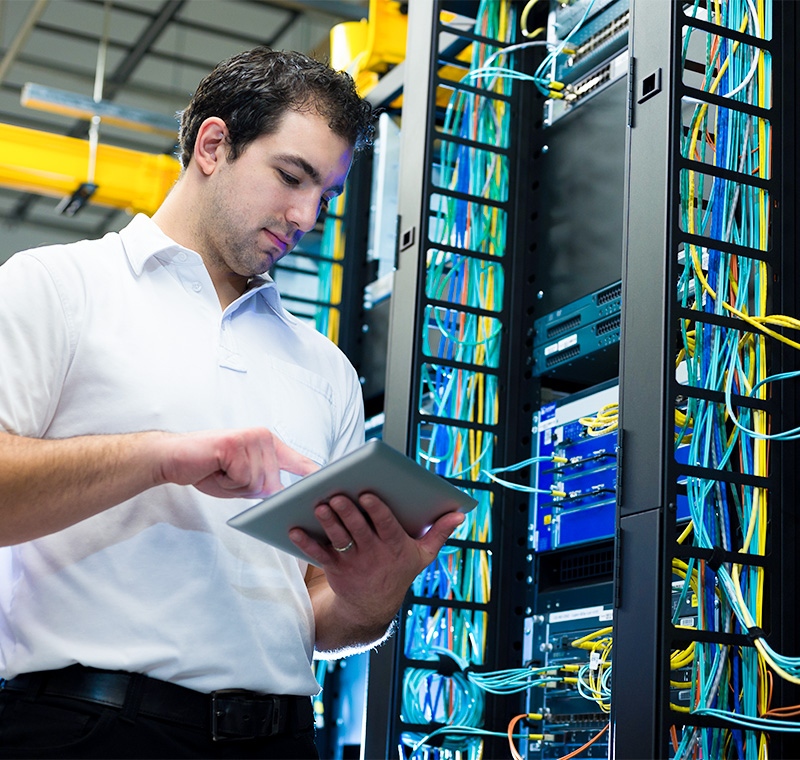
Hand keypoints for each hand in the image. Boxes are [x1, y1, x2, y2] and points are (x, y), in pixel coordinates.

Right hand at [157, 427, 318, 497]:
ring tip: (220, 471)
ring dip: (235, 485)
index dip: (314, 473)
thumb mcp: (243, 481)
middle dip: (247, 489)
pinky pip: (242, 478)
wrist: (174, 457)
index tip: (332, 481)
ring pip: (257, 483)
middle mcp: (263, 437)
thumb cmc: (208, 469)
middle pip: (272, 483)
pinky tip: (214, 469)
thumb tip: (282, 496)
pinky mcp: (235, 444)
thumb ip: (264, 485)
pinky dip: (227, 481)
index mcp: (268, 444)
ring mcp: (250, 439)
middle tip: (226, 475)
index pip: (297, 461)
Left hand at [290, 492, 464, 648]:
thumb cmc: (399, 570)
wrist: (373, 607)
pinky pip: (318, 554)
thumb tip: (460, 513)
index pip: (386, 525)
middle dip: (347, 512)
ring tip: (319, 505)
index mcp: (395, 546)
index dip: (377, 511)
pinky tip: (293, 529)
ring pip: (338, 539)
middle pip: (358, 530)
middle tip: (337, 495)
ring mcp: (352, 562)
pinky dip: (305, 542)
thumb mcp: (423, 555)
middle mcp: (373, 554)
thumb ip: (439, 532)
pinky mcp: (334, 568)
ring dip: (327, 522)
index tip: (368, 494)